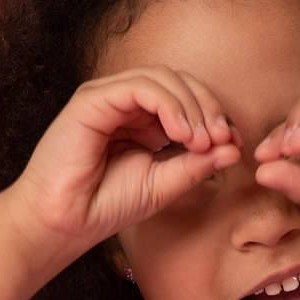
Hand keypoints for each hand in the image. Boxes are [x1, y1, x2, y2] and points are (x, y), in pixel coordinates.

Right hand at [5, 66, 241, 273]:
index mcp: (144, 121)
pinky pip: (139, 87)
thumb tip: (233, 147)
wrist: (66, 221)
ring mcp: (109, 97)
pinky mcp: (93, 99)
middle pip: (180, 82)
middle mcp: (127, 104)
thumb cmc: (107, 205)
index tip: (233, 144)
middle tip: (222, 138)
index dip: (215, 115)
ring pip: (162, 78)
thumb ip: (196, 164)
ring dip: (191, 105)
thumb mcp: (164, 185)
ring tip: (200, 140)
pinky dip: (167, 104)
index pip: (188, 99)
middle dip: (208, 107)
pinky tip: (180, 132)